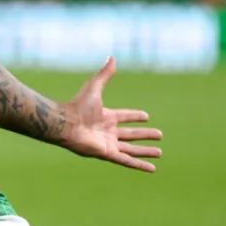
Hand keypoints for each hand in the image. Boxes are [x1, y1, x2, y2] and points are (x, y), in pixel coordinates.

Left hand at [58, 57, 161, 171]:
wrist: (66, 122)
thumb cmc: (78, 105)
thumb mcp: (95, 86)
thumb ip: (104, 74)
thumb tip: (112, 57)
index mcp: (105, 116)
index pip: (124, 117)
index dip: (135, 116)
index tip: (146, 116)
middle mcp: (107, 131)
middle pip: (130, 134)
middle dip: (144, 135)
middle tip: (159, 135)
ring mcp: (108, 144)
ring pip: (131, 149)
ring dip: (145, 151)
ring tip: (160, 152)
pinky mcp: (107, 154)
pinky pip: (127, 161)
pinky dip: (139, 165)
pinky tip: (151, 168)